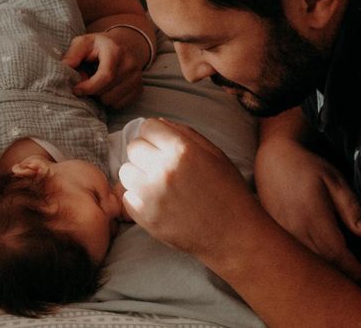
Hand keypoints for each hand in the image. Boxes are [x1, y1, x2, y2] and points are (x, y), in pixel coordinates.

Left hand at [62, 31, 143, 108]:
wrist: (125, 44)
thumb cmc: (99, 45)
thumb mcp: (83, 43)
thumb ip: (73, 55)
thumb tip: (64, 68)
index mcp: (115, 51)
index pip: (106, 76)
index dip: (89, 87)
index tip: (76, 90)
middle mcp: (130, 64)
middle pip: (107, 92)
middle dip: (91, 92)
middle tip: (84, 83)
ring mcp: (137, 77)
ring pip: (112, 101)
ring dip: (99, 97)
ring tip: (95, 85)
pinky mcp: (139, 88)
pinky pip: (119, 105)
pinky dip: (109, 101)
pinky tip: (105, 89)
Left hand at [118, 118, 258, 258]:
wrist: (235, 236)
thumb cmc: (228, 192)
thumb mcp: (215, 154)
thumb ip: (185, 134)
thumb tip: (159, 123)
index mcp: (182, 151)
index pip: (147, 126)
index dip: (155, 134)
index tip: (162, 144)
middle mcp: (163, 170)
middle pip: (134, 147)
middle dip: (146, 153)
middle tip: (161, 165)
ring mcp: (152, 196)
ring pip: (126, 171)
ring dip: (139, 174)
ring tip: (159, 184)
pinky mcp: (146, 218)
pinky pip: (127, 197)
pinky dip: (138, 198)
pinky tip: (157, 202)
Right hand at [254, 137, 360, 287]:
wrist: (272, 158)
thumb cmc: (307, 167)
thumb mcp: (334, 181)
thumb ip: (351, 208)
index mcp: (313, 219)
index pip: (338, 257)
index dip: (356, 273)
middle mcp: (295, 231)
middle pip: (323, 266)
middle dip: (344, 279)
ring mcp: (282, 234)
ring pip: (307, 265)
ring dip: (327, 274)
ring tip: (346, 279)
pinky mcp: (275, 234)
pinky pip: (295, 257)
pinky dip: (311, 265)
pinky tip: (323, 266)